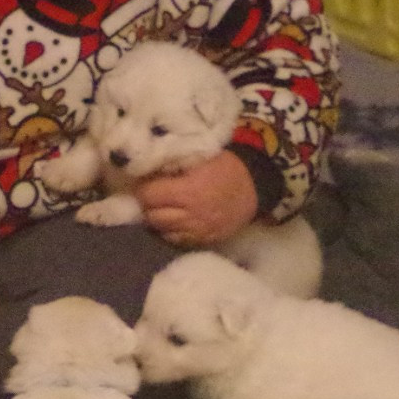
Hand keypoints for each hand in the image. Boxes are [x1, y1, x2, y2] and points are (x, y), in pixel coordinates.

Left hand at [134, 150, 257, 246]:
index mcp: (188, 192)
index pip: (149, 195)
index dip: (142, 189)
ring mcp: (198, 231)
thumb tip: (147, 170)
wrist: (256, 186)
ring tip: (161, 208)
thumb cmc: (226, 166)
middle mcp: (191, 215)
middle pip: (152, 216)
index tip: (143, 183)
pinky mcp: (206, 241)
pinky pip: (178, 241)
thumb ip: (172, 166)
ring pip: (162, 231)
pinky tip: (175, 220)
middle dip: (147, 205)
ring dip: (158, 219)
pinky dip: (172, 231)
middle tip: (150, 196)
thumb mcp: (198, 157)